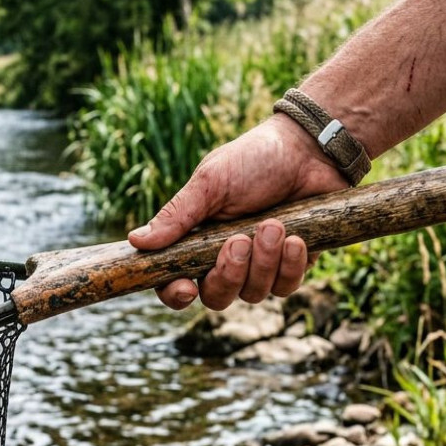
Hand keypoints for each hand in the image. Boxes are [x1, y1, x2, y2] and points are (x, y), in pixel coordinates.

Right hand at [127, 115, 350, 309]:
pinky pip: (287, 286)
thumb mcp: (210, 183)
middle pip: (216, 297)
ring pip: (253, 293)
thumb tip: (135, 241)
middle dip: (228, 274)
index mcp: (196, 241)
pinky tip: (296, 238)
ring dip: (264, 262)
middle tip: (240, 239)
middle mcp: (224, 259)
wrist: (309, 149)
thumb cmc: (254, 160)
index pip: (174, 282)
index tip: (187, 287)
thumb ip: (176, 216)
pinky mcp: (293, 265)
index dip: (175, 294)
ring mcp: (260, 266)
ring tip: (274, 224)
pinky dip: (290, 264)